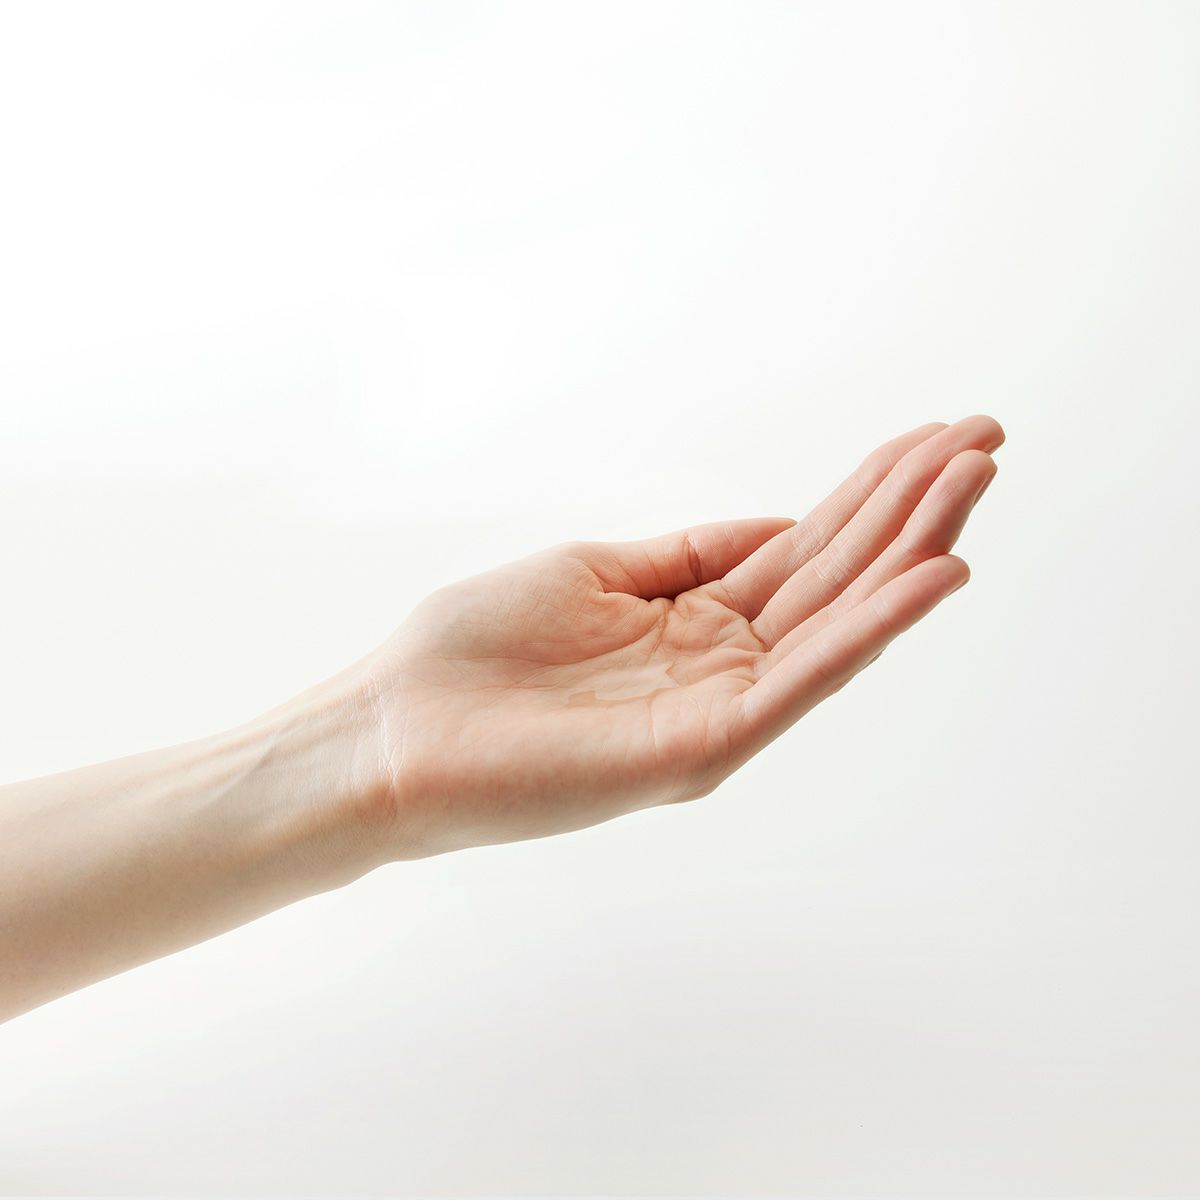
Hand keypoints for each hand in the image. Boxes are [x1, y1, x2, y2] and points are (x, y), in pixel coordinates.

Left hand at [361, 416, 1003, 857]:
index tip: (933, 437)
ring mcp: (717, 710)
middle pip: (837, 576)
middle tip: (988, 435)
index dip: (869, 493)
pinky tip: (930, 575)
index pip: (804, 550)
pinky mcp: (701, 749)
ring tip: (976, 478)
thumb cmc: (476, 650)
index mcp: (693, 622)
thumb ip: (689, 555)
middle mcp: (720, 667)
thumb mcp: (593, 571)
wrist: (394, 730)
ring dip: (912, 549)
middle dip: (913, 505)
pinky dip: (872, 629)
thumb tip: (779, 524)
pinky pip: (801, 681)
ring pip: (837, 621)